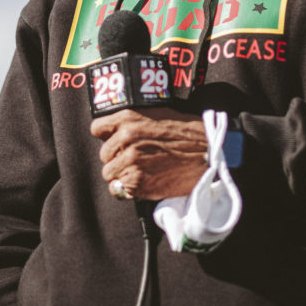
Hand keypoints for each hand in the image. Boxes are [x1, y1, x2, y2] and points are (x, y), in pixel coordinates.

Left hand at [90, 108, 207, 199]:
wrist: (207, 154)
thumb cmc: (187, 134)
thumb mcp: (158, 115)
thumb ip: (134, 121)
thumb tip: (117, 130)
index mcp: (129, 119)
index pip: (97, 128)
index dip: (106, 135)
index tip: (114, 140)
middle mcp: (125, 139)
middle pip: (104, 154)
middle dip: (117, 158)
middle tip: (137, 158)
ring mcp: (130, 163)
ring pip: (109, 174)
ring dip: (121, 175)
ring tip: (141, 171)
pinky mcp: (136, 183)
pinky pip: (118, 190)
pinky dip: (128, 189)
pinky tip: (144, 181)